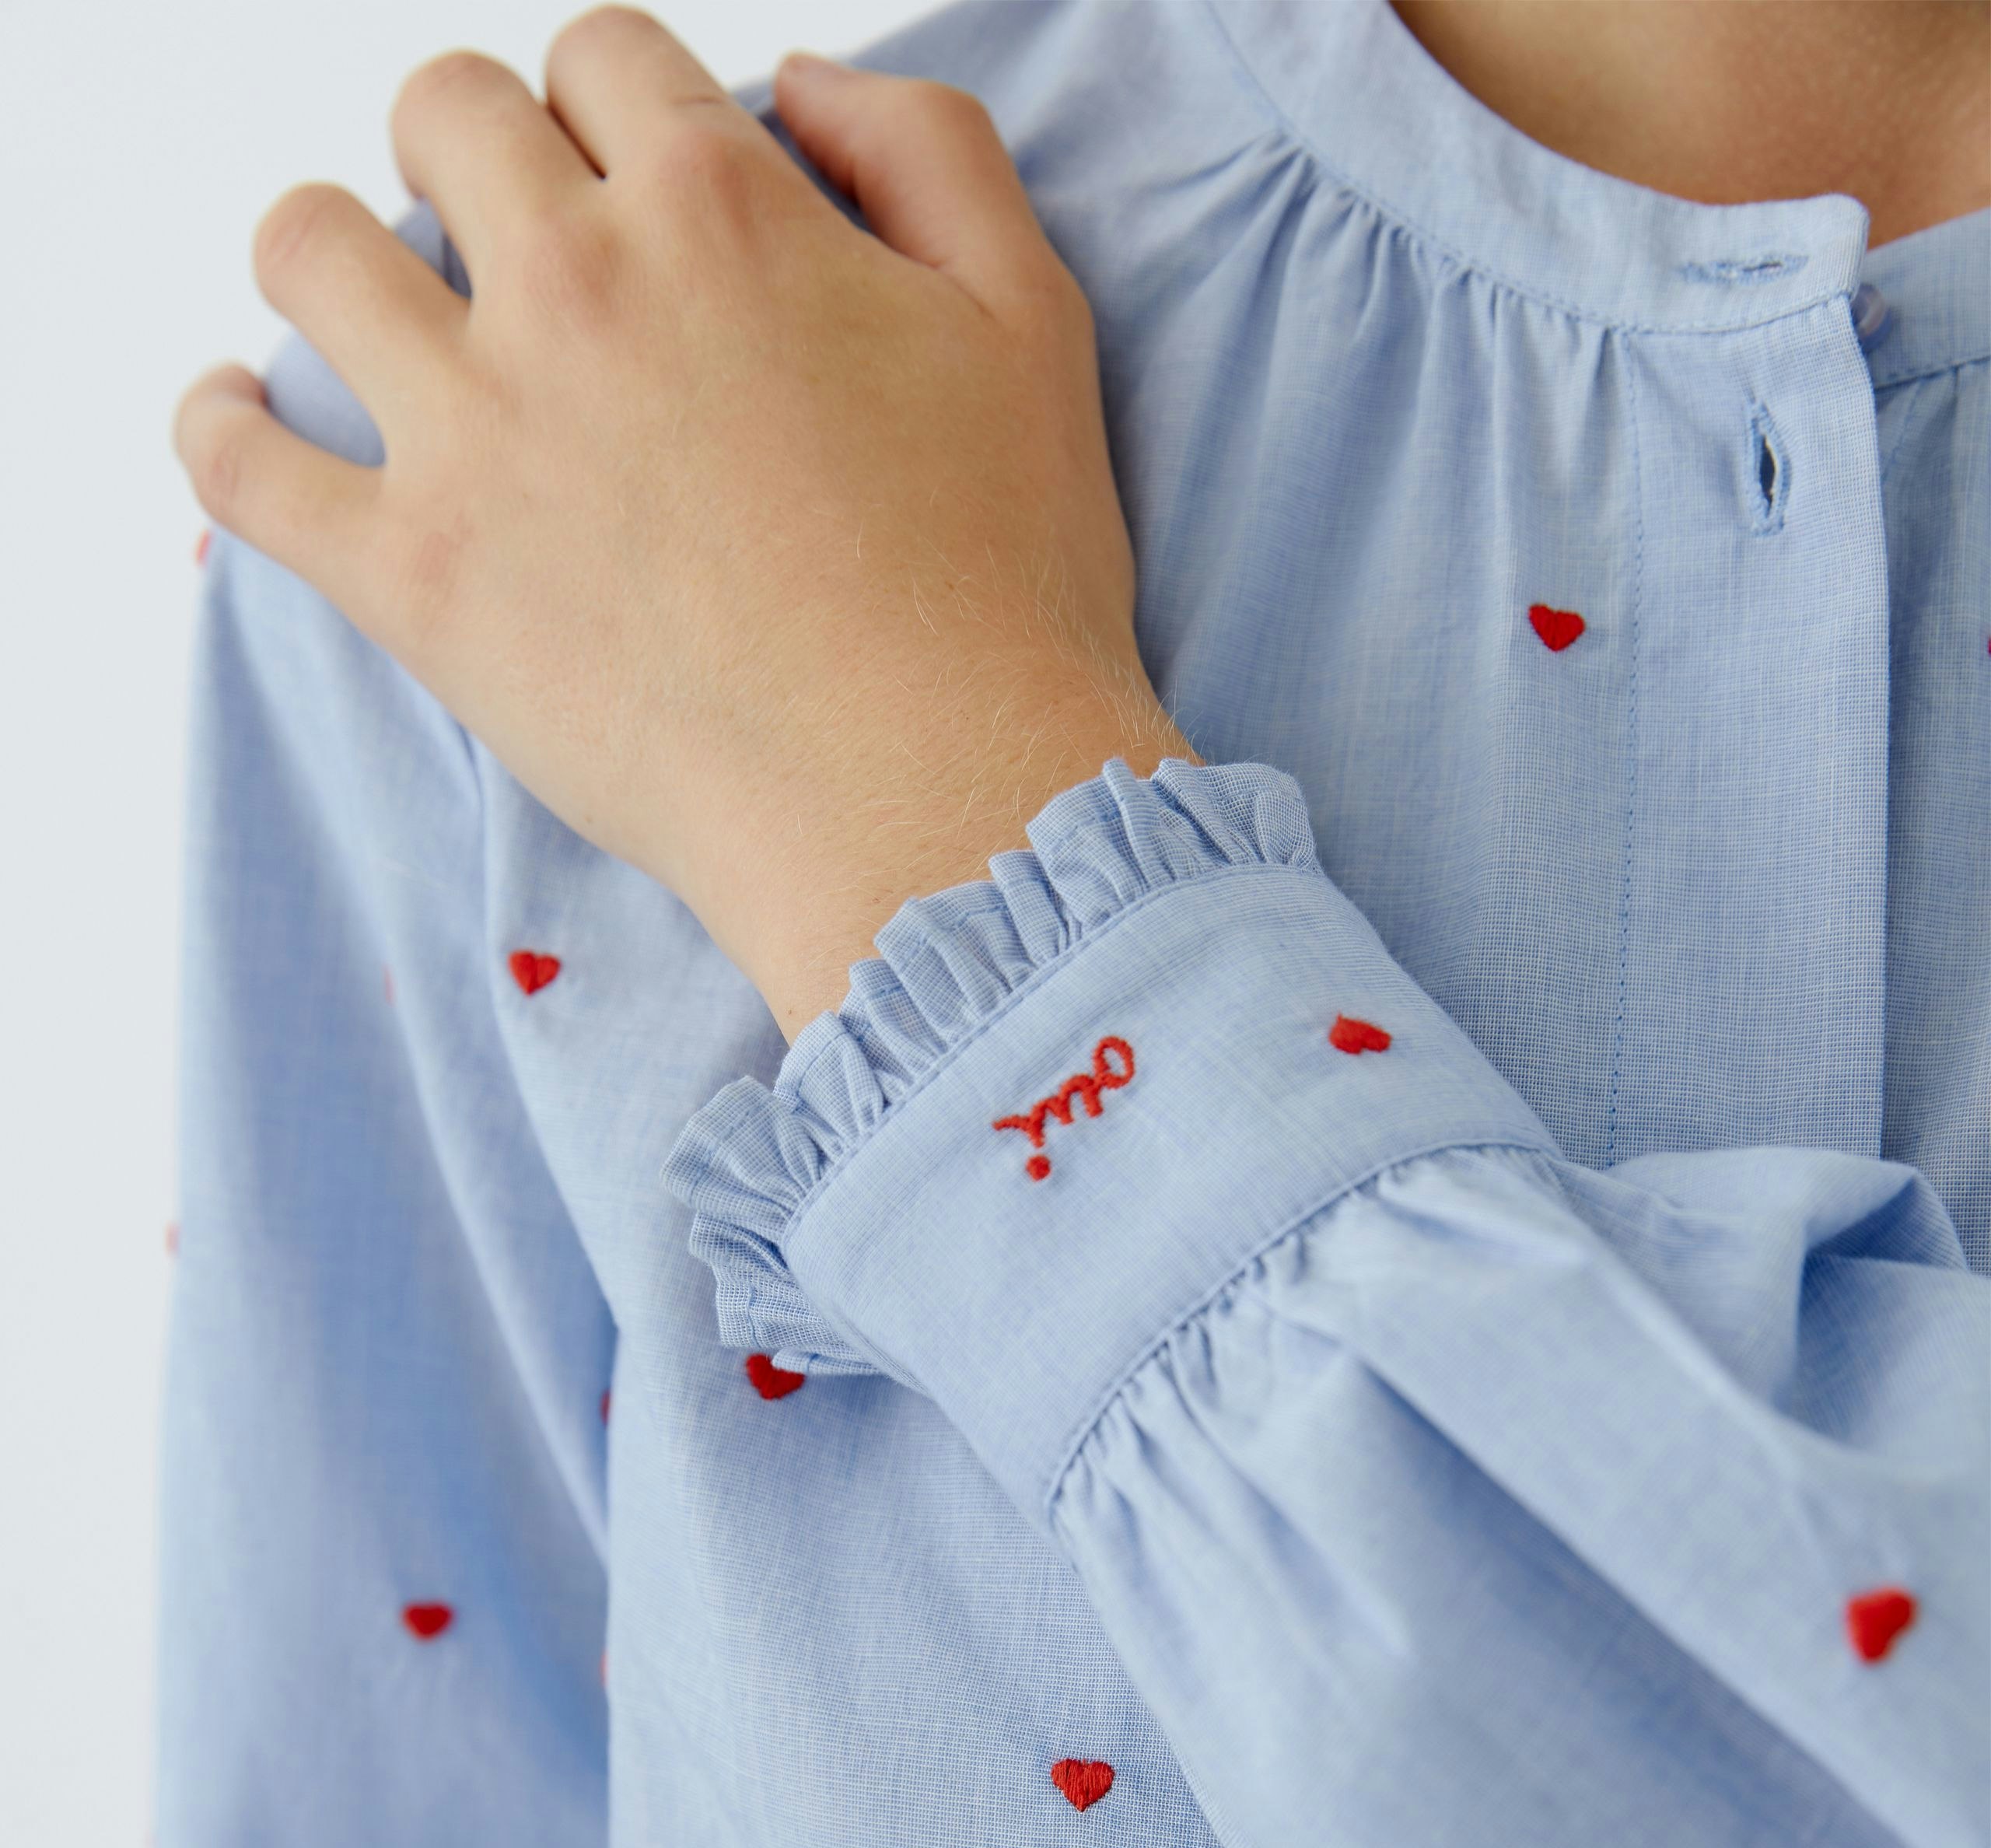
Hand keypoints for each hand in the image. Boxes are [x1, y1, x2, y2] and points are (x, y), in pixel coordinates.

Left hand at [172, 11, 1193, 1038]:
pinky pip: (243, 469)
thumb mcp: (1031, 320)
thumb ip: (928, 151)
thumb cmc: (1001, 591)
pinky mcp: (414, 578)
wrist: (936, 804)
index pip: (604, 62)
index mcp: (719, 209)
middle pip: (446, 118)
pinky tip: (233, 415)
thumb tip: (802, 83)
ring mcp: (476, 431)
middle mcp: (576, 286)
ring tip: (370, 313)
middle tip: (510, 244)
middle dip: (473, 153)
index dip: (615, 111)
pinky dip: (217, 427)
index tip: (628, 185)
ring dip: (333, 253)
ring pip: (312, 249)